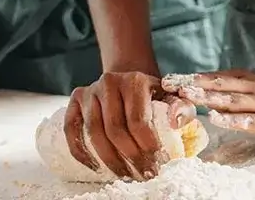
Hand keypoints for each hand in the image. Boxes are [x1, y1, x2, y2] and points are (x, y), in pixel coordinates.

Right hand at [65, 72, 193, 180]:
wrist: (127, 79)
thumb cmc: (151, 94)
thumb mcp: (171, 96)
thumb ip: (182, 108)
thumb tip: (177, 123)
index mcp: (135, 80)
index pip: (138, 120)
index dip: (147, 147)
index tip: (157, 165)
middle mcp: (110, 82)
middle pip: (115, 129)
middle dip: (130, 157)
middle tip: (143, 174)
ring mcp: (89, 90)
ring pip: (94, 132)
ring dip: (108, 159)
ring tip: (124, 174)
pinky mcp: (75, 99)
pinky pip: (71, 128)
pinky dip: (80, 151)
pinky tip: (95, 167)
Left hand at [171, 70, 254, 141]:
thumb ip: (237, 92)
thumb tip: (209, 97)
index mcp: (250, 81)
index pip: (217, 77)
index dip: (193, 78)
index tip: (169, 79)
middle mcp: (254, 89)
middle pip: (220, 85)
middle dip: (194, 84)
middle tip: (170, 84)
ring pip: (232, 99)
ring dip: (208, 96)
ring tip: (187, 95)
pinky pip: (251, 120)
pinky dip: (233, 118)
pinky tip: (218, 118)